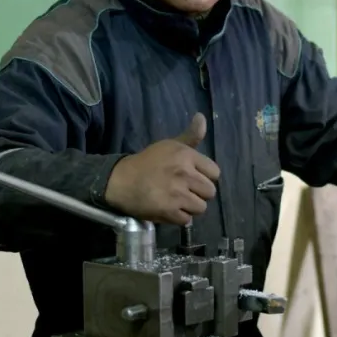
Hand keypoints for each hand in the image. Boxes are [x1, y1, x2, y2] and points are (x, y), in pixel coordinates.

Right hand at [104, 113, 220, 225]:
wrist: (121, 181)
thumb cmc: (148, 162)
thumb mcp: (170, 145)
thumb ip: (190, 136)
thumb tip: (202, 117)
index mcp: (186, 156)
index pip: (214, 172)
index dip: (206, 176)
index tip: (194, 177)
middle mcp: (184, 174)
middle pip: (210, 192)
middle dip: (199, 193)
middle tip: (186, 190)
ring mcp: (176, 194)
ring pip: (201, 208)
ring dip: (191, 206)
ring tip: (178, 201)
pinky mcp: (168, 211)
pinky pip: (186, 220)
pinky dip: (179, 217)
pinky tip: (170, 209)